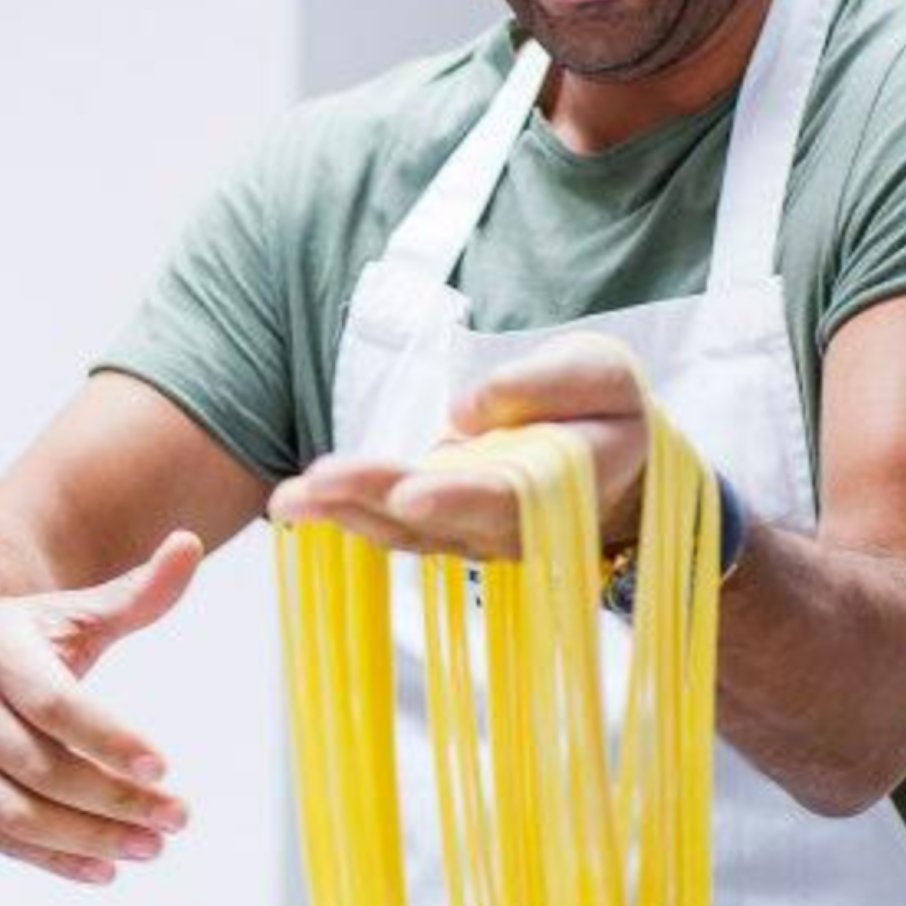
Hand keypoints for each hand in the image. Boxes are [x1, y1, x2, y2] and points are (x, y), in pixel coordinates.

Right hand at [0, 531, 201, 884]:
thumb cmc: (19, 639)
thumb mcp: (70, 613)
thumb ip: (135, 593)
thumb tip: (191, 544)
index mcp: (0, 653)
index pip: (56, 703)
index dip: (109, 737)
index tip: (165, 764)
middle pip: (43, 765)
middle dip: (115, 798)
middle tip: (179, 816)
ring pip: (19, 812)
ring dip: (89, 838)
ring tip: (153, 847)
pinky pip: (2, 839)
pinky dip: (54, 860)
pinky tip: (106, 869)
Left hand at [269, 334, 648, 559]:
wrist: (615, 451)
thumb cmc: (608, 407)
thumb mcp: (597, 373)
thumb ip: (540, 385)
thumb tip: (464, 407)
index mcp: (560, 490)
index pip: (504, 499)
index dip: (456, 497)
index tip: (412, 491)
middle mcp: (509, 527)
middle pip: (435, 520)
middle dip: (373, 499)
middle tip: (318, 483)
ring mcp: (471, 531)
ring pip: (402, 529)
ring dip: (344, 513)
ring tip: (290, 496)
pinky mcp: (442, 522)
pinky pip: (390, 523)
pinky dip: (344, 512)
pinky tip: (298, 500)